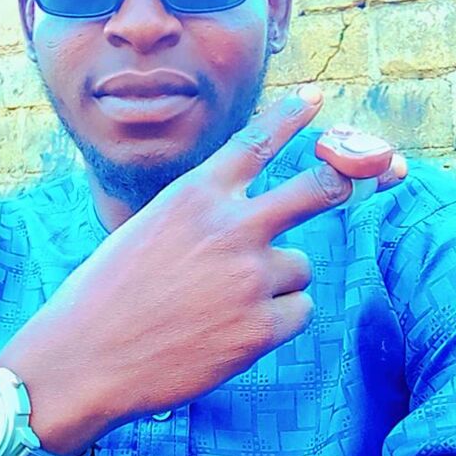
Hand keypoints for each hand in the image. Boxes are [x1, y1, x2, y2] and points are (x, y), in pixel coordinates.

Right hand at [0, 87, 405, 454]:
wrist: (86, 357)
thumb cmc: (108, 292)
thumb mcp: (149, 228)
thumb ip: (202, 214)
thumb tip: (252, 219)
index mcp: (194, 195)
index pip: (255, 142)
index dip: (289, 117)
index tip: (314, 98)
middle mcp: (230, 226)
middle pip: (317, 188)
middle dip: (345, 181)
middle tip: (369, 173)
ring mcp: (251, 276)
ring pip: (300, 264)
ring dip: (277, 280)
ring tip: (226, 303)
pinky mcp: (262, 327)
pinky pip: (299, 311)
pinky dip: (277, 320)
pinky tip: (234, 332)